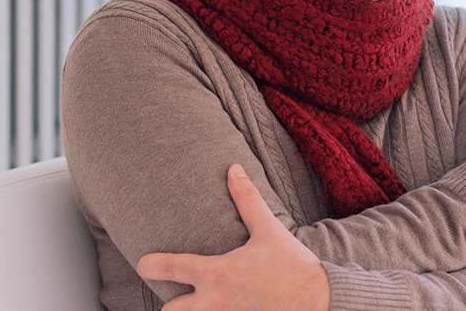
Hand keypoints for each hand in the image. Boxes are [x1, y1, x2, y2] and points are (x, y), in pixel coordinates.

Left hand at [137, 164, 330, 310]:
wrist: (321, 303)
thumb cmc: (293, 267)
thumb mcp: (268, 230)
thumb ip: (247, 200)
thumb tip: (234, 169)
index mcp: (217, 273)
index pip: (170, 268)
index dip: (150, 265)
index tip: (144, 264)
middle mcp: (215, 302)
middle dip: (172, 305)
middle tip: (179, 297)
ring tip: (201, 306)